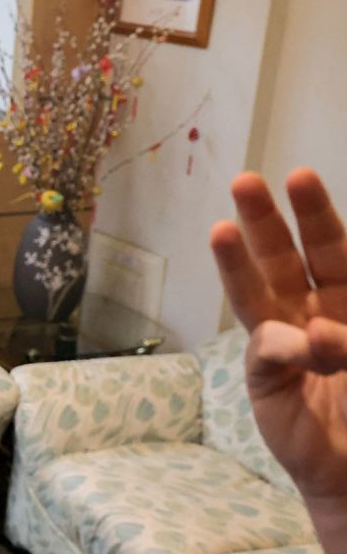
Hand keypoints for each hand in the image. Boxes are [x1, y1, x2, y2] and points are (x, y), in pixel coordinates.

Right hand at [209, 169, 346, 505]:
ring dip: (238, 261)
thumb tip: (318, 332)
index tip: (299, 176)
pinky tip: (307, 342)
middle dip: (266, 221)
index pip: (331, 247)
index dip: (315, 213)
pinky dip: (287, 344)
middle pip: (285, 257)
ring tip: (221, 229)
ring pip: (258, 292)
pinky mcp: (266, 377)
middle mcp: (313, 311)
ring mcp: (286, 342)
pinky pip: (269, 349)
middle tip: (245, 182)